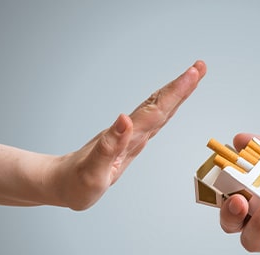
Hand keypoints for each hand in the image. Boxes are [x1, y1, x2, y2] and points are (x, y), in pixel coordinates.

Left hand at [52, 61, 206, 209]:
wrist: (60, 181)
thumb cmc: (75, 182)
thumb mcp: (92, 172)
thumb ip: (109, 146)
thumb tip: (125, 119)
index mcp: (126, 138)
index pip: (155, 111)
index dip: (175, 93)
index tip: (193, 74)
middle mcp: (131, 133)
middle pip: (160, 104)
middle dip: (181, 86)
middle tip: (200, 67)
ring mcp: (130, 136)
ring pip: (158, 109)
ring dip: (176, 93)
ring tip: (192, 77)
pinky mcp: (129, 141)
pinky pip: (152, 121)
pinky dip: (166, 108)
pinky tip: (171, 104)